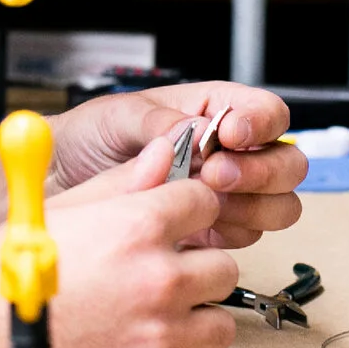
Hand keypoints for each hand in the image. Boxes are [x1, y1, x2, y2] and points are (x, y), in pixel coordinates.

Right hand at [40, 133, 241, 347]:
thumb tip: (161, 156)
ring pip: (217, 327)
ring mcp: (159, 341)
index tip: (172, 230)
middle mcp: (158, 281)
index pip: (205, 204)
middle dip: (194, 273)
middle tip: (153, 285)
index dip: (186, 216)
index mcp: (135, 227)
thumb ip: (118, 185)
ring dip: (189, 326)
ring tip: (140, 327)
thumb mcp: (49, 215)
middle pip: (224, 268)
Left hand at [45, 83, 306, 249]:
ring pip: (278, 206)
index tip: (229, 133)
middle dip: (260, 171)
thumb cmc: (90, 137)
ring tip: (204, 200)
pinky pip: (246, 238)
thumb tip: (197, 129)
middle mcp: (232, 153)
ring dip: (251, 206)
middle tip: (215, 174)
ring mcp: (228, 195)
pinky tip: (194, 226)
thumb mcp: (118, 117)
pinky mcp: (214, 231)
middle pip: (288, 164)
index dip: (260, 123)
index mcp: (216, 110)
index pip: (269, 112)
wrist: (61, 183)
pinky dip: (228, 233)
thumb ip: (160, 123)